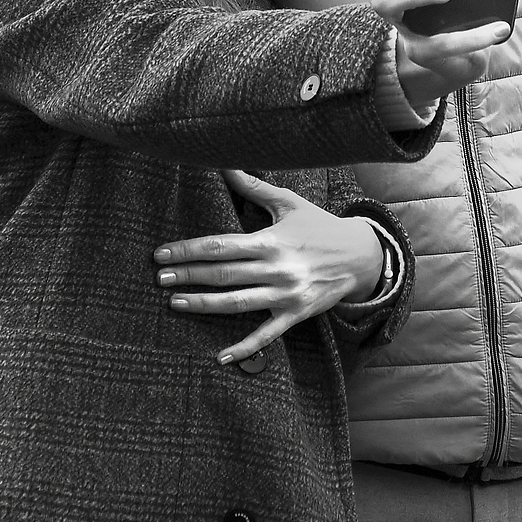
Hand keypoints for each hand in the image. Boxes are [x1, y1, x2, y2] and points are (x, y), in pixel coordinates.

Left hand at [154, 170, 385, 364]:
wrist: (361, 255)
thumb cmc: (319, 227)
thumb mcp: (289, 204)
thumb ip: (254, 187)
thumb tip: (225, 164)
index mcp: (271, 240)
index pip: (221, 245)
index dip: (189, 249)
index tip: (162, 253)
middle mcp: (277, 268)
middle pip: (223, 274)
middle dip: (188, 275)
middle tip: (160, 277)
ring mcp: (286, 294)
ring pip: (236, 303)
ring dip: (203, 304)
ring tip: (175, 303)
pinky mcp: (295, 314)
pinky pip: (266, 335)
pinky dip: (243, 348)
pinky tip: (219, 357)